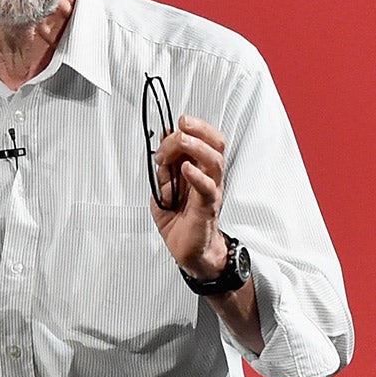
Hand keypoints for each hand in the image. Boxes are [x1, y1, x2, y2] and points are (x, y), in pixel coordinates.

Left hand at [151, 116, 228, 277]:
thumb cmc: (180, 222)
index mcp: (200, 170)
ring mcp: (210, 190)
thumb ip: (162, 171)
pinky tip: (186, 169)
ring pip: (214, 161)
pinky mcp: (207, 207)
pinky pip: (207, 188)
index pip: (204, 139)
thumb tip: (160, 148)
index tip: (169, 128)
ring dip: (196, 147)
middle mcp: (209, 177)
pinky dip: (196, 176)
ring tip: (182, 140)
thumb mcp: (163, 191)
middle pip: (215, 143)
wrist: (189, 251)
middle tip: (181, 125)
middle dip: (198, 129)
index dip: (190, 129)